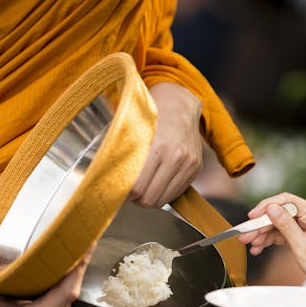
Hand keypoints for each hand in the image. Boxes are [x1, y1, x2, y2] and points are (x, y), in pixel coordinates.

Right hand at [0, 249, 91, 306]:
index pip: (68, 291)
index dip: (80, 267)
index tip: (87, 244)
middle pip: (74, 289)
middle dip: (77, 262)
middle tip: (77, 234)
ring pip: (72, 291)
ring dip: (72, 270)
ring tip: (68, 245)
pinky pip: (67, 296)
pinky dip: (67, 278)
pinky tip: (62, 262)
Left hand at [130, 82, 203, 206]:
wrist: (180, 105)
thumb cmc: (152, 116)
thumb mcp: (134, 130)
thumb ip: (125, 155)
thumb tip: (110, 180)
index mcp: (158, 146)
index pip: (137, 187)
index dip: (125, 193)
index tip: (119, 189)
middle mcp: (176, 157)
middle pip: (149, 198)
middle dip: (136, 198)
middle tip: (130, 191)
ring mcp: (188, 164)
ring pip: (162, 200)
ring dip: (150, 198)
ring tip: (143, 187)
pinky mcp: (195, 169)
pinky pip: (175, 194)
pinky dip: (163, 193)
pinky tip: (157, 181)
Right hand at [238, 193, 305, 287]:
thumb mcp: (302, 246)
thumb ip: (285, 226)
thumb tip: (271, 209)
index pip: (286, 201)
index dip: (266, 207)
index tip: (252, 217)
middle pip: (280, 213)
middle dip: (261, 225)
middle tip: (245, 235)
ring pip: (278, 224)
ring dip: (263, 234)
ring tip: (250, 244)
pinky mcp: (303, 235)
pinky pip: (282, 233)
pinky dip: (270, 240)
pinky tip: (259, 247)